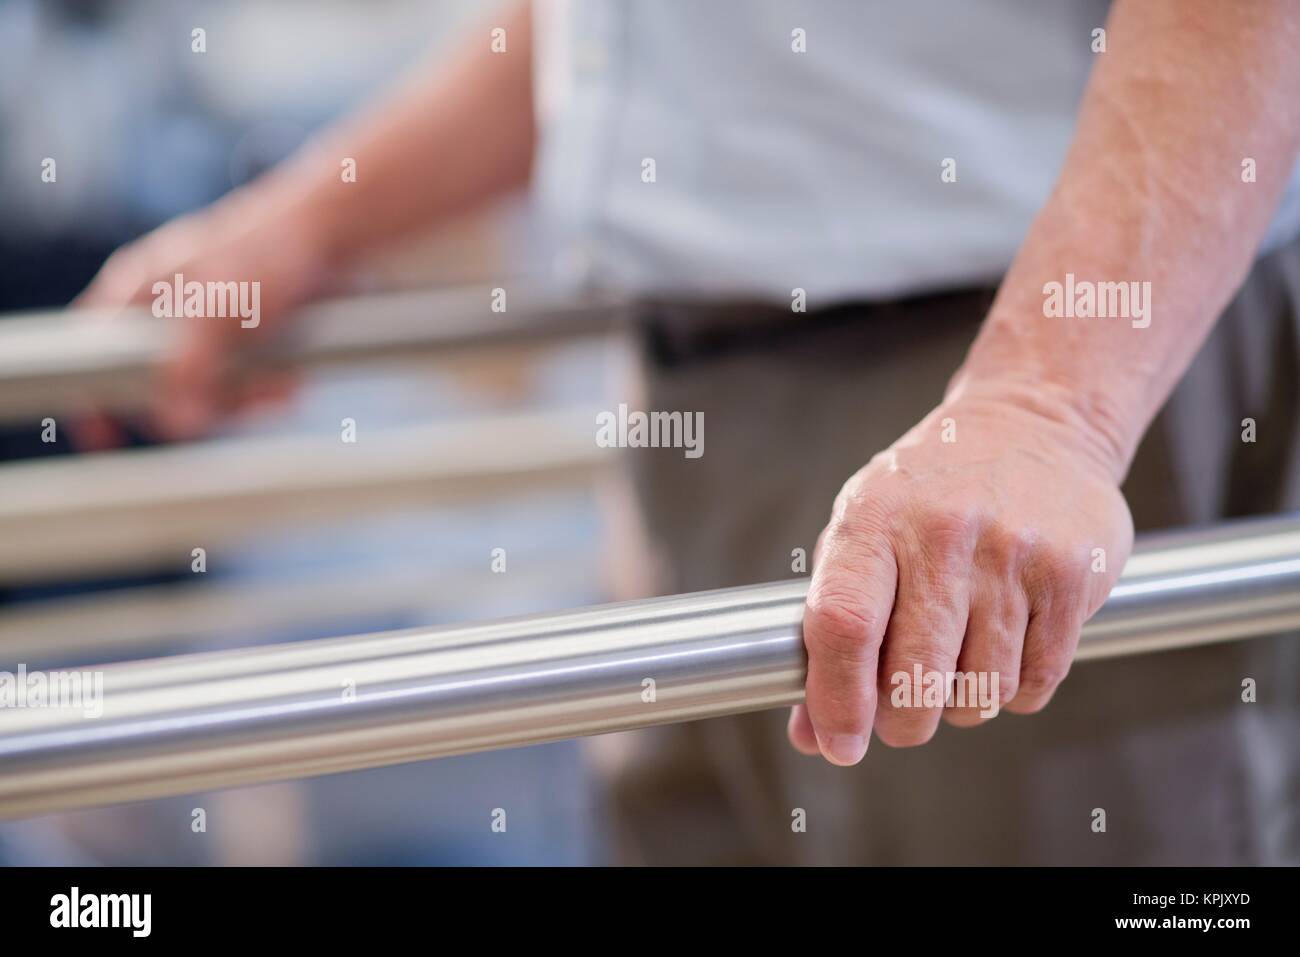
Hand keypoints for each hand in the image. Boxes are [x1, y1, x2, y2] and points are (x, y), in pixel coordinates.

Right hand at [73, 190, 330, 443]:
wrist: (334, 234)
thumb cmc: (268, 249)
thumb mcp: (219, 307)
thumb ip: (190, 366)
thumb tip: (176, 424)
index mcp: (136, 292)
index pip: (91, 351)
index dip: (93, 394)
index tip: (104, 435)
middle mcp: (165, 314)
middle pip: (160, 387)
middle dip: (208, 403)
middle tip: (245, 401)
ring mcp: (206, 331)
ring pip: (208, 394)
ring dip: (247, 400)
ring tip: (281, 387)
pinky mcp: (245, 343)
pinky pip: (245, 387)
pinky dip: (267, 391)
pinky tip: (290, 382)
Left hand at [789, 388, 1133, 764]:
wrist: (1034, 424)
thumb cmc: (929, 492)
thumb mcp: (864, 531)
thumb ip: (830, 627)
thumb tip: (812, 733)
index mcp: (875, 517)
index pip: (844, 623)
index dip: (835, 699)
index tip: (838, 743)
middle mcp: (944, 532)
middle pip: (914, 677)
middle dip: (902, 722)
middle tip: (901, 717)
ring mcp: (1014, 553)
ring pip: (979, 692)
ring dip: (961, 705)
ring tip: (955, 667)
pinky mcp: (1073, 575)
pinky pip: (1036, 682)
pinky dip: (1014, 692)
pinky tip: (1003, 652)